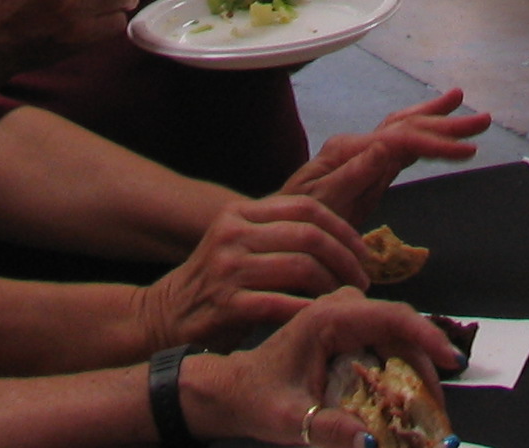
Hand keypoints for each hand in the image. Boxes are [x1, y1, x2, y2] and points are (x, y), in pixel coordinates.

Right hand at [139, 195, 367, 350]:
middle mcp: (233, 234)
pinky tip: (323, 320)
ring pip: (302, 268)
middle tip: (363, 281)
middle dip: (345, 259)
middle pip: (309, 236)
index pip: (306, 208)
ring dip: (334, 287)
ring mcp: (229, 268)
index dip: (343, 229)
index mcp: (241, 212)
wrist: (166, 316)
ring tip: (346, 301)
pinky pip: (284, 304)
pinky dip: (310, 312)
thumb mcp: (240, 243)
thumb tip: (341, 237)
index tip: (363, 252)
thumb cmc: (216, 283)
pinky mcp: (228, 305)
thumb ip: (278, 233)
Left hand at [183, 290, 461, 447]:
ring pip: (396, 337)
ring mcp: (345, 316)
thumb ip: (331, 431)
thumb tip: (372, 443)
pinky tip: (403, 399)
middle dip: (425, 367)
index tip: (453, 362)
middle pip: (400, 330)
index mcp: (327, 318)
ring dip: (414, 370)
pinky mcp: (347, 329)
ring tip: (425, 410)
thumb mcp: (291, 421)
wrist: (233, 390)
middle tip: (437, 410)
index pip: (392, 317)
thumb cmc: (258, 399)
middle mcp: (341, 308)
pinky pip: (384, 343)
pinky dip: (398, 370)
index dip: (427, 337)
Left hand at [283, 88, 491, 226]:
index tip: (467, 152)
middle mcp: (357, 145)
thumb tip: (385, 146)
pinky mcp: (366, 168)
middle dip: (446, 123)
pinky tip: (435, 129)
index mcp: (349, 151)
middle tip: (484, 120)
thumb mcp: (320, 204)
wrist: (275, 233)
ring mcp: (362, 154)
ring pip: (404, 128)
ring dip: (436, 118)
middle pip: (408, 126)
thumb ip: (351, 175)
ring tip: (462, 103)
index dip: (436, 144)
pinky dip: (421, 135)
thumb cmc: (294, 222)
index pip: (402, 139)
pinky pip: (399, 146)